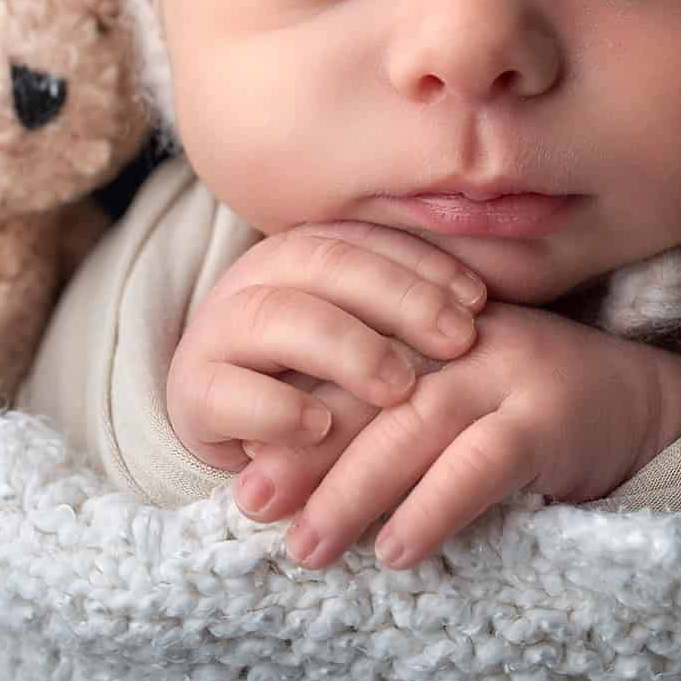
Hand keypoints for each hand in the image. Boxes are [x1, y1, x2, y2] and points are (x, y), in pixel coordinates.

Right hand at [165, 221, 487, 471]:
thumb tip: (488, 307)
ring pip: (276, 317)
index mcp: (300, 253)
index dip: (426, 266)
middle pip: (326, 265)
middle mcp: (254, 280)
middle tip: (458, 342)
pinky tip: (321, 427)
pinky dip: (276, 409)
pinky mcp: (191, 396)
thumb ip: (411, 319)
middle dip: (400, 300)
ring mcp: (216, 334)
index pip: (368, 241)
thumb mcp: (372, 342)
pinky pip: (227, 392)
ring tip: (399, 388)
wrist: (240, 439)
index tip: (481, 302)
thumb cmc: (325, 386)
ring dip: (346, 348)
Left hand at [235, 301, 680, 569]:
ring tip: (308, 546)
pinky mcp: (549, 419)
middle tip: (252, 504)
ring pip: (416, 427)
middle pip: (369, 396)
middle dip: (306, 452)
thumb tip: (289, 475)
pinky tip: (399, 549)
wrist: (643, 398)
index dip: (293, 417)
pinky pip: (483, 463)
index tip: (241, 466)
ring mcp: (507, 373)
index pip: (349, 369)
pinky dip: (436, 506)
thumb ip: (392, 415)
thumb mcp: (455, 395)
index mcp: (428, 327)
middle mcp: (461, 339)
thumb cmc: (530, 408)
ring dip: (355, 490)